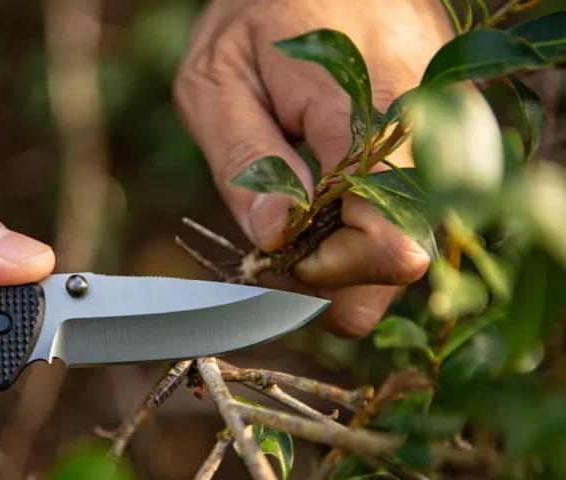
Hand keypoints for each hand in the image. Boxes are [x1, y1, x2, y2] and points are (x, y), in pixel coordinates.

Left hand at [174, 0, 452, 336]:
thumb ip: (243, 160)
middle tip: (281, 235)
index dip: (327, 267)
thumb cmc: (259, 17)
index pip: (387, 242)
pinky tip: (328, 194)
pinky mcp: (444, 141)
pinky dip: (366, 225)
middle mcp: (425, 132)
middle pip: (405, 261)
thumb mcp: (218, 80)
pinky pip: (411, 216)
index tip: (276, 246)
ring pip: (412, 245)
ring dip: (350, 251)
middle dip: (336, 271)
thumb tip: (274, 237)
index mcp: (368, 116)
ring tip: (301, 209)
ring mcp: (444, 136)